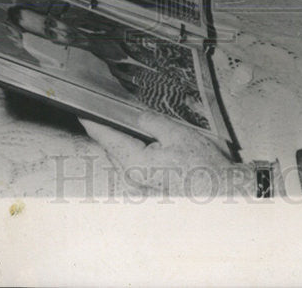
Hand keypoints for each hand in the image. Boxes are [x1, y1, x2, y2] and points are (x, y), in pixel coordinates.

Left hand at [80, 112, 250, 196]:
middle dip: (108, 130)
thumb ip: (152, 122)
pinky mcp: (147, 187)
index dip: (93, 123)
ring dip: (122, 141)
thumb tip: (136, 116)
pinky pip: (131, 164)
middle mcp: (132, 177)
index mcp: (134, 162)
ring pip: (122, 156)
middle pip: (112, 147)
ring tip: (128, 124)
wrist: (219, 191)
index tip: (82, 112)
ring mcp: (139, 184)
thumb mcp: (177, 133)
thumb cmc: (201, 165)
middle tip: (107, 111)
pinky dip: (132, 151)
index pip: (106, 138)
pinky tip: (144, 142)